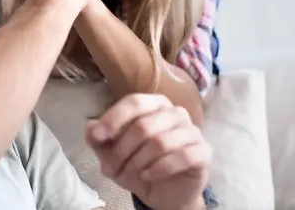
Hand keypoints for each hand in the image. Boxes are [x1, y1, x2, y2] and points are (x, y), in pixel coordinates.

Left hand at [86, 94, 210, 209]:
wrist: (164, 193)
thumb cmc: (139, 164)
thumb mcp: (112, 152)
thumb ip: (99, 138)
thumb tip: (90, 128)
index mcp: (154, 104)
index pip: (134, 103)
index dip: (113, 119)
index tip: (97, 137)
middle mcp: (175, 112)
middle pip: (143, 125)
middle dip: (122, 151)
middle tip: (111, 169)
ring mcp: (192, 131)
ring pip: (159, 142)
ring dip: (138, 163)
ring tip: (128, 175)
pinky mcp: (203, 152)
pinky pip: (181, 157)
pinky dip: (159, 169)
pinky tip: (147, 177)